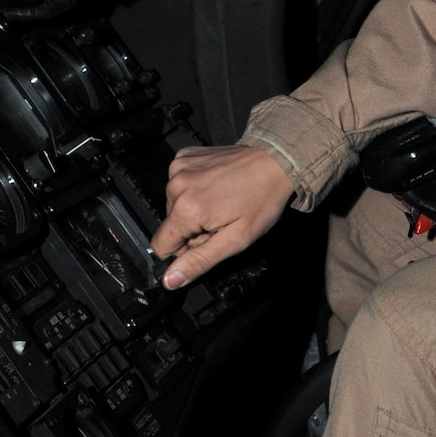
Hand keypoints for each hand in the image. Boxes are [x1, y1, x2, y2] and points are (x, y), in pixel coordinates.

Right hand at [153, 143, 296, 288]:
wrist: (275, 161)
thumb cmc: (261, 200)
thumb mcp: (236, 240)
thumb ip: (199, 261)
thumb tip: (170, 280)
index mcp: (187, 208)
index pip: (161, 246)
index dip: (183, 251)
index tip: (207, 241)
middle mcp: (177, 184)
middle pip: (170, 225)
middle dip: (192, 229)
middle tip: (221, 220)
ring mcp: (180, 167)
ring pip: (174, 205)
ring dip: (194, 209)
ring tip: (221, 202)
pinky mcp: (185, 156)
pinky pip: (179, 183)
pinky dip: (194, 188)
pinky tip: (215, 186)